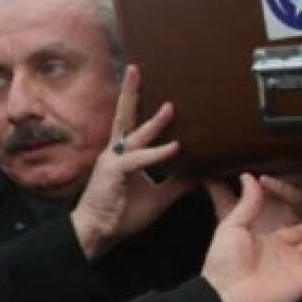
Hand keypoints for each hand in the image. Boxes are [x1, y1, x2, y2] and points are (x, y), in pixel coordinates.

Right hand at [70, 66, 189, 259]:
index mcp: (125, 154)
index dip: (143, 108)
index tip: (156, 89)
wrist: (97, 234)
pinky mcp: (114, 172)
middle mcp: (117, 151)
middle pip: (124, 115)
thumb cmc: (122, 213)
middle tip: (135, 68)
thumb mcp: (160, 196)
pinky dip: (156, 153)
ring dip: (153, 121)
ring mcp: (113, 160)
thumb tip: (203, 172)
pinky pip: (138, 159)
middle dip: (130, 92)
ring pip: (134, 134)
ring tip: (171, 107)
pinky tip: (174, 148)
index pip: (134, 125)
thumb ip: (179, 182)